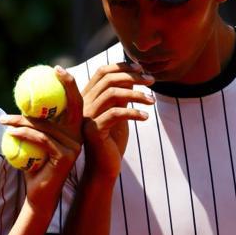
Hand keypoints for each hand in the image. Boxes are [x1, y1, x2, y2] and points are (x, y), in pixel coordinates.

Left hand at [0, 66, 82, 206]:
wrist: (39, 194)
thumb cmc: (34, 166)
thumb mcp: (34, 140)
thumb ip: (35, 121)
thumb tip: (23, 97)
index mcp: (74, 129)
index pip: (75, 102)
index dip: (69, 83)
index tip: (57, 69)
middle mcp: (78, 135)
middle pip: (72, 105)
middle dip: (65, 85)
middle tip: (49, 74)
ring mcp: (74, 146)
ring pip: (46, 125)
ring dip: (21, 120)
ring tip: (4, 120)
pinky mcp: (65, 156)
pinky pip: (41, 139)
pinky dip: (23, 134)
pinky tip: (10, 132)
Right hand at [80, 62, 153, 178]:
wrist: (104, 167)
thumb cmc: (112, 140)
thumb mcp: (118, 112)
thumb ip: (121, 94)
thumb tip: (134, 75)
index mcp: (87, 97)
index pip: (102, 72)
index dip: (122, 67)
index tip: (141, 69)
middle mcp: (83, 104)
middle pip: (108, 80)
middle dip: (133, 77)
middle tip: (152, 81)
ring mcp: (86, 117)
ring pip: (112, 94)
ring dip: (137, 94)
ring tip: (152, 100)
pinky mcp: (93, 130)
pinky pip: (115, 114)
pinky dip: (133, 112)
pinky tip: (145, 117)